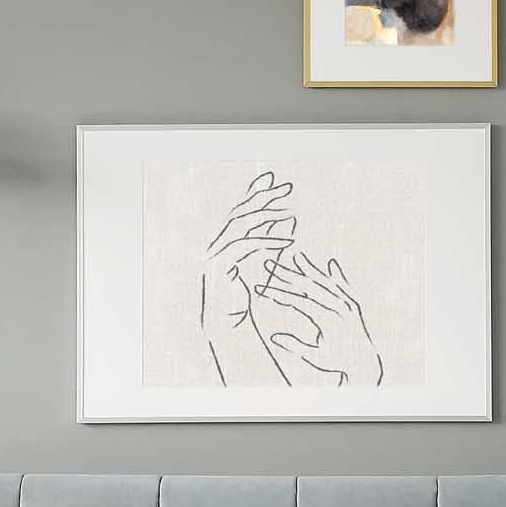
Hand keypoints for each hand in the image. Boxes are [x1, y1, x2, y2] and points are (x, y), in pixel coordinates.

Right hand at [200, 171, 295, 358]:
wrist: (226, 327)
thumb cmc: (244, 299)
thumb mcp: (263, 263)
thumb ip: (271, 240)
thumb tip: (287, 219)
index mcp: (223, 242)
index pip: (240, 210)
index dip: (255, 193)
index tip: (273, 179)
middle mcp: (215, 244)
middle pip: (240, 211)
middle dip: (263, 197)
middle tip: (287, 187)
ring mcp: (214, 254)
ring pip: (241, 225)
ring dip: (267, 216)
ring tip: (290, 211)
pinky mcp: (220, 266)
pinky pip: (245, 247)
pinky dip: (267, 242)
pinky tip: (288, 243)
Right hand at [255, 250, 384, 387]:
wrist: (364, 363)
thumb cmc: (337, 362)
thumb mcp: (315, 356)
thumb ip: (295, 346)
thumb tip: (274, 337)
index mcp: (329, 320)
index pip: (300, 302)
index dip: (280, 294)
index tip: (263, 288)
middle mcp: (340, 308)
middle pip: (310, 287)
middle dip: (288, 275)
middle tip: (270, 265)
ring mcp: (348, 304)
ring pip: (327, 283)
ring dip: (311, 269)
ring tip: (298, 256)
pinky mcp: (354, 304)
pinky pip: (343, 286)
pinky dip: (337, 276)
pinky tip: (331, 264)